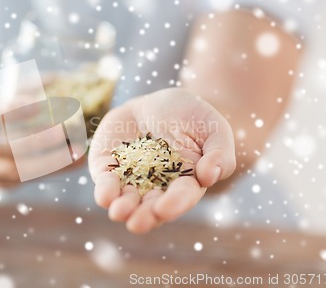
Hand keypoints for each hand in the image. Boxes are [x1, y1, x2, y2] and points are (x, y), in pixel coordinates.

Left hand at [88, 88, 235, 233]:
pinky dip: (105, 189)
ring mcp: (131, 179)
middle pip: (151, 206)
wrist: (157, 102)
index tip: (164, 209)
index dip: (174, 204)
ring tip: (118, 212)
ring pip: (126, 199)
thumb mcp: (214, 129)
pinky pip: (106, 181)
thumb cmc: (191, 117)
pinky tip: (105, 196)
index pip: (181, 197)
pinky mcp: (109, 168)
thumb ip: (220, 154)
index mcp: (185, 183)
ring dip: (122, 207)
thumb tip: (209, 177)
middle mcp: (157, 187)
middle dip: (144, 216)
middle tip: (136, 223)